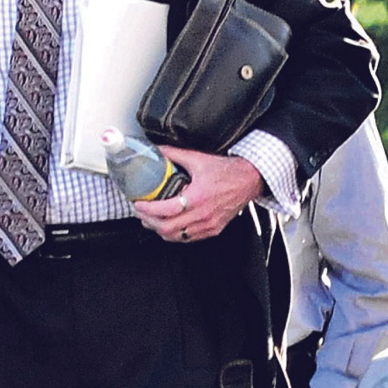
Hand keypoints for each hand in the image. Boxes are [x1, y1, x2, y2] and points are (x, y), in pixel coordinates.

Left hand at [133, 148, 263, 242]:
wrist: (250, 180)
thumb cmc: (227, 170)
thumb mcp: (198, 158)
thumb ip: (174, 154)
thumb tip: (156, 150)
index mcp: (198, 198)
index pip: (165, 211)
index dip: (147, 210)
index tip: (138, 204)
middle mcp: (203, 215)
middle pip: (167, 228)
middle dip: (148, 221)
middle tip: (140, 212)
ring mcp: (208, 225)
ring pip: (176, 237)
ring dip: (159, 229)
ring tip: (150, 219)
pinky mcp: (213, 230)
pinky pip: (188, 238)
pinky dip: (174, 234)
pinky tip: (167, 225)